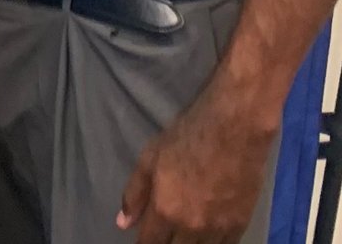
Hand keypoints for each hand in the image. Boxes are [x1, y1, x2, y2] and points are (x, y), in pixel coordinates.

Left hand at [117, 77, 275, 242]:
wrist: (233, 130)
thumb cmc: (186, 138)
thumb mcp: (149, 159)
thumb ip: (135, 193)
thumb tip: (123, 223)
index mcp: (166, 210)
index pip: (150, 243)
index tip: (142, 241)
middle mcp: (191, 227)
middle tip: (162, 234)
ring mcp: (218, 229)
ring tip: (181, 235)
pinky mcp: (240, 226)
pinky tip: (205, 237)